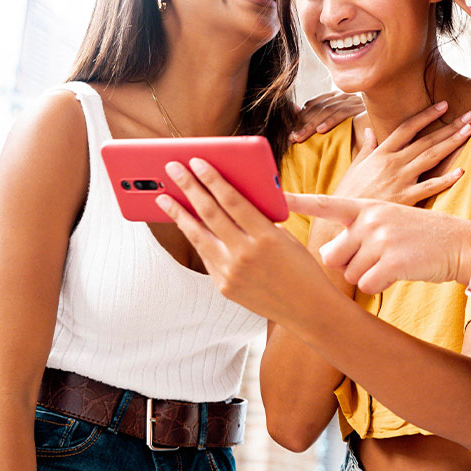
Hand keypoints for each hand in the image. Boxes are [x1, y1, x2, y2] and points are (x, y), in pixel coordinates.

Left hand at [156, 159, 329, 321]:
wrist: (307, 308)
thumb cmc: (301, 268)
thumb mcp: (286, 237)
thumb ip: (260, 221)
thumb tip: (231, 200)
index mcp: (266, 236)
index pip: (232, 200)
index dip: (212, 179)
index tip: (197, 162)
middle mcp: (245, 254)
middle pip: (210, 213)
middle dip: (189, 187)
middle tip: (173, 169)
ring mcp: (231, 273)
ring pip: (198, 236)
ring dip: (178, 214)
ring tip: (163, 197)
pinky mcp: (223, 286)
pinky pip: (206, 256)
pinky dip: (195, 237)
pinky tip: (185, 224)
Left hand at [286, 193, 470, 293]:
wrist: (458, 243)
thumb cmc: (419, 236)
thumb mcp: (389, 216)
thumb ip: (357, 227)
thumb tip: (327, 255)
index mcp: (365, 206)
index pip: (325, 203)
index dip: (297, 201)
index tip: (272, 196)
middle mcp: (369, 218)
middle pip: (332, 256)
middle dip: (347, 265)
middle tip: (372, 258)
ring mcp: (381, 238)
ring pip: (350, 274)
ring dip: (368, 276)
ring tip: (392, 261)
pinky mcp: (392, 260)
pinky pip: (367, 285)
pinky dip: (381, 286)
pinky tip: (398, 273)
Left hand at [290, 91, 364, 141]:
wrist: (394, 127)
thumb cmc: (368, 130)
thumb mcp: (345, 126)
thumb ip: (327, 120)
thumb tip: (301, 115)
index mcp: (340, 97)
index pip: (316, 103)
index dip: (302, 116)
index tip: (291, 130)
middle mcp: (347, 96)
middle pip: (319, 107)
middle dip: (303, 123)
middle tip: (292, 137)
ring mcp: (355, 100)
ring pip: (328, 110)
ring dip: (311, 125)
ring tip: (300, 137)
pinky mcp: (364, 107)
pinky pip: (344, 112)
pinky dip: (331, 121)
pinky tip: (321, 130)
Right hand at [334, 101, 470, 205]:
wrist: (343, 217)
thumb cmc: (349, 193)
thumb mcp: (355, 166)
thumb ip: (366, 148)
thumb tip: (369, 131)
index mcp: (382, 152)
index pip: (407, 127)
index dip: (426, 115)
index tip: (444, 105)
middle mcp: (393, 162)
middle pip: (425, 140)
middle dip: (449, 126)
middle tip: (469, 116)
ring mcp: (400, 179)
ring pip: (430, 157)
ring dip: (451, 143)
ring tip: (468, 131)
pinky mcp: (405, 198)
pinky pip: (429, 187)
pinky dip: (446, 179)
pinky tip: (461, 171)